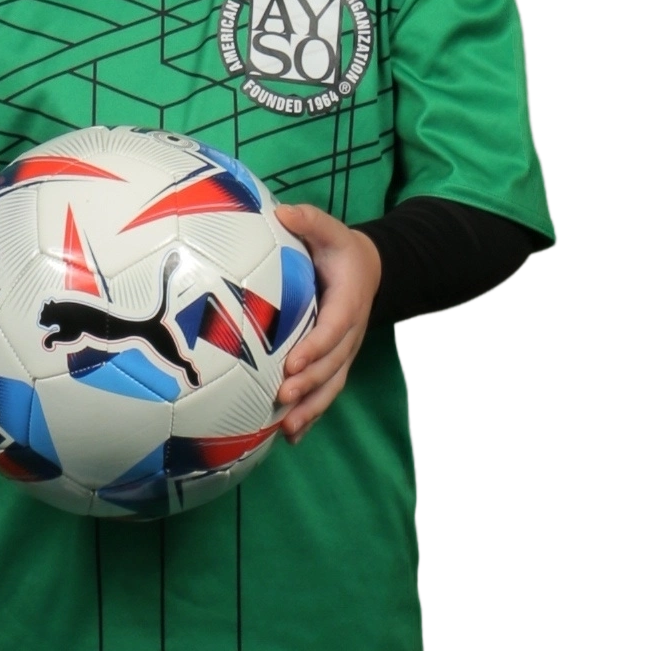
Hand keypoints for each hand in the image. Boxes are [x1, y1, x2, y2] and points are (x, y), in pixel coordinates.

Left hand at [269, 203, 380, 441]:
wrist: (369, 269)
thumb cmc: (341, 250)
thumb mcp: (330, 230)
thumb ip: (309, 220)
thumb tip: (282, 212)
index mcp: (349, 302)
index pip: (334, 329)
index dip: (315, 348)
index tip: (291, 363)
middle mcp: (350, 333)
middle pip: (333, 365)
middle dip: (308, 384)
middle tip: (280, 397)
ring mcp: (345, 352)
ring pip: (332, 385)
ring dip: (311, 408)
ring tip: (287, 429)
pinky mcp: (336, 363)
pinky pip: (327, 392)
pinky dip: (312, 415)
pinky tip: (290, 437)